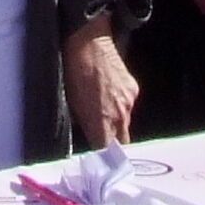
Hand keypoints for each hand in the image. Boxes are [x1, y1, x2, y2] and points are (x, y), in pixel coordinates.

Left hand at [62, 16, 138, 148]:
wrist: (88, 40)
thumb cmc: (72, 71)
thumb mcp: (71, 102)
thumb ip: (84, 124)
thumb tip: (88, 137)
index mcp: (102, 119)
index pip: (108, 152)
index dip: (104, 160)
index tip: (99, 164)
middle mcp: (120, 114)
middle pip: (123, 142)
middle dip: (113, 146)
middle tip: (103, 148)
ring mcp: (129, 100)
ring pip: (125, 124)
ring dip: (116, 126)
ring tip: (102, 117)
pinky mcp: (133, 88)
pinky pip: (128, 107)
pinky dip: (119, 108)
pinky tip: (108, 99)